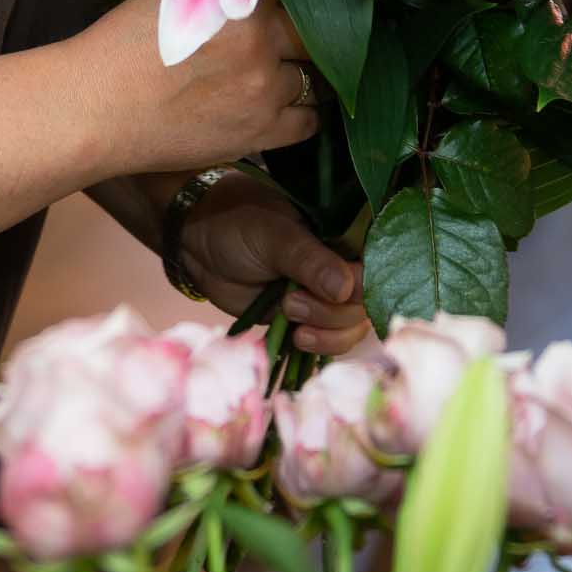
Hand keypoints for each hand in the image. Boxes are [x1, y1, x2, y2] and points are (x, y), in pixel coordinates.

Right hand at [72, 0, 318, 179]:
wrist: (96, 107)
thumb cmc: (122, 45)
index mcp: (239, 0)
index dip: (285, 1)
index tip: (280, 8)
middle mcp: (260, 43)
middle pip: (311, 36)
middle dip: (300, 39)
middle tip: (285, 43)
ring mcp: (263, 91)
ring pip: (312, 81)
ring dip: (297, 77)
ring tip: (276, 76)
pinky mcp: (259, 134)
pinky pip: (307, 123)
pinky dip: (299, 114)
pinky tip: (281, 107)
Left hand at [179, 172, 369, 355]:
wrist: (197, 245)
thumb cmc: (236, 225)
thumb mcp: (272, 236)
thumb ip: (308, 261)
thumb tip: (345, 288)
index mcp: (340, 236)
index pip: (374, 268)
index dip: (362, 289)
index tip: (336, 294)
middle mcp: (339, 266)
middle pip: (364, 305)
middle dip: (332, 313)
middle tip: (291, 302)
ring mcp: (323, 294)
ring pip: (350, 328)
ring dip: (325, 333)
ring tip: (288, 315)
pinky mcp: (306, 318)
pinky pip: (330, 340)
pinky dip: (319, 346)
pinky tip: (297, 338)